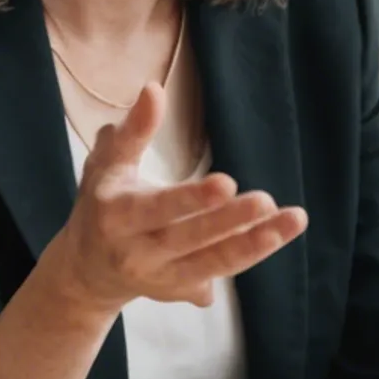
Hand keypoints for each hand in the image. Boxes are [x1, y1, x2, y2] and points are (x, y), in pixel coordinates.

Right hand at [39, 82, 305, 315]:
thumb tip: (154, 89)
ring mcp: (160, 276)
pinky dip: (249, 253)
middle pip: (189, 238)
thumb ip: (133, 130)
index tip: (227, 182)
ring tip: (292, 220)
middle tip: (266, 200)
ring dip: (255, 242)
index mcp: (116, 215)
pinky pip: (219, 270)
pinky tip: (279, 232)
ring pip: (212, 260)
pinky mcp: (179, 290)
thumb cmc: (101, 201)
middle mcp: (136, 252)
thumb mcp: (107, 163)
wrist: (86, 271)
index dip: (191, 199)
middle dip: (230, 221)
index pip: (156, 208)